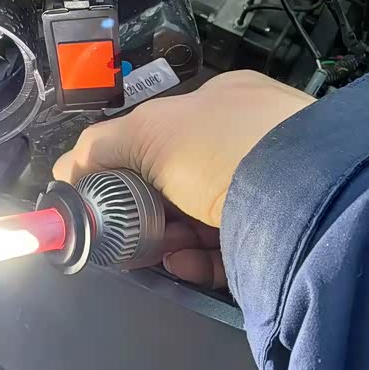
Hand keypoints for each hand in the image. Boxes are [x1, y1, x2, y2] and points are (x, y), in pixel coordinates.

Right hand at [54, 71, 313, 286]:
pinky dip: (197, 259)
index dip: (132, 164)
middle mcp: (249, 141)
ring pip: (202, 218)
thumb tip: (64, 166)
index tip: (110, 192)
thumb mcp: (149, 132)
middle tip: (124, 229)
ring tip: (151, 252)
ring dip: (168, 237)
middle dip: (147, 208)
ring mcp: (270, 187)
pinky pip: (229, 247)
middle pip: (180, 180)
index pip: (164, 133)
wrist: (304, 192)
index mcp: (222, 105)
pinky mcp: (279, 233)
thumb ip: (99, 146)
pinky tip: (179, 264)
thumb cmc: (222, 144)